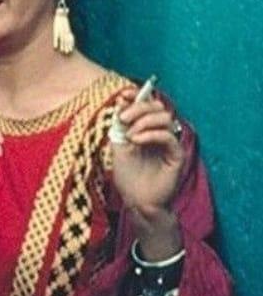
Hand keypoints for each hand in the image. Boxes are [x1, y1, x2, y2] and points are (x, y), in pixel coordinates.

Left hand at [111, 88, 183, 258]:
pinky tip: (137, 141)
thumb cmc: (128, 175)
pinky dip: (151, 134)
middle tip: (124, 118)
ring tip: (130, 135)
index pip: (147, 103)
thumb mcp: (118, 144)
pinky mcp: (176, 155)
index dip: (137, 95)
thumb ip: (120, 124)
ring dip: (144, 121)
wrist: (136, 200)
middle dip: (139, 108)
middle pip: (157, 106)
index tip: (123, 95)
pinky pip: (168, 136)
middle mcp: (160, 132)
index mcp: (146, 128)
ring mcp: (169, 143)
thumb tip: (121, 101)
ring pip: (165, 118)